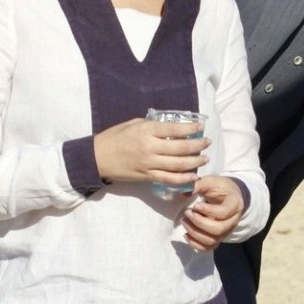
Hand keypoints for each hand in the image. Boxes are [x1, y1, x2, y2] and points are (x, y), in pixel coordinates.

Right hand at [93, 117, 208, 185]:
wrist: (97, 158)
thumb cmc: (113, 137)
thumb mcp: (132, 124)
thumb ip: (151, 125)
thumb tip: (169, 126)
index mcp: (146, 131)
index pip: (174, 129)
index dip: (190, 128)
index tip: (200, 126)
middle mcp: (149, 148)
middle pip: (180, 148)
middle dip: (197, 145)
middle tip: (207, 142)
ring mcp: (149, 164)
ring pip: (177, 165)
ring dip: (194, 162)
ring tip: (204, 158)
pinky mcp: (147, 176)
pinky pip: (169, 179)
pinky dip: (183, 179)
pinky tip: (192, 176)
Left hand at [181, 176, 242, 250]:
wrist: (229, 195)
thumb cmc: (220, 188)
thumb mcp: (211, 181)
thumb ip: (198, 185)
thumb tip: (183, 192)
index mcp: (234, 204)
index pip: (224, 213)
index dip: (208, 211)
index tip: (195, 205)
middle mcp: (233, 220)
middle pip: (218, 229)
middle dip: (199, 223)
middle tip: (187, 212)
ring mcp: (226, 231)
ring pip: (212, 240)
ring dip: (195, 233)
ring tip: (184, 221)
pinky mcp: (218, 238)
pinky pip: (208, 248)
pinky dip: (195, 244)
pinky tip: (186, 234)